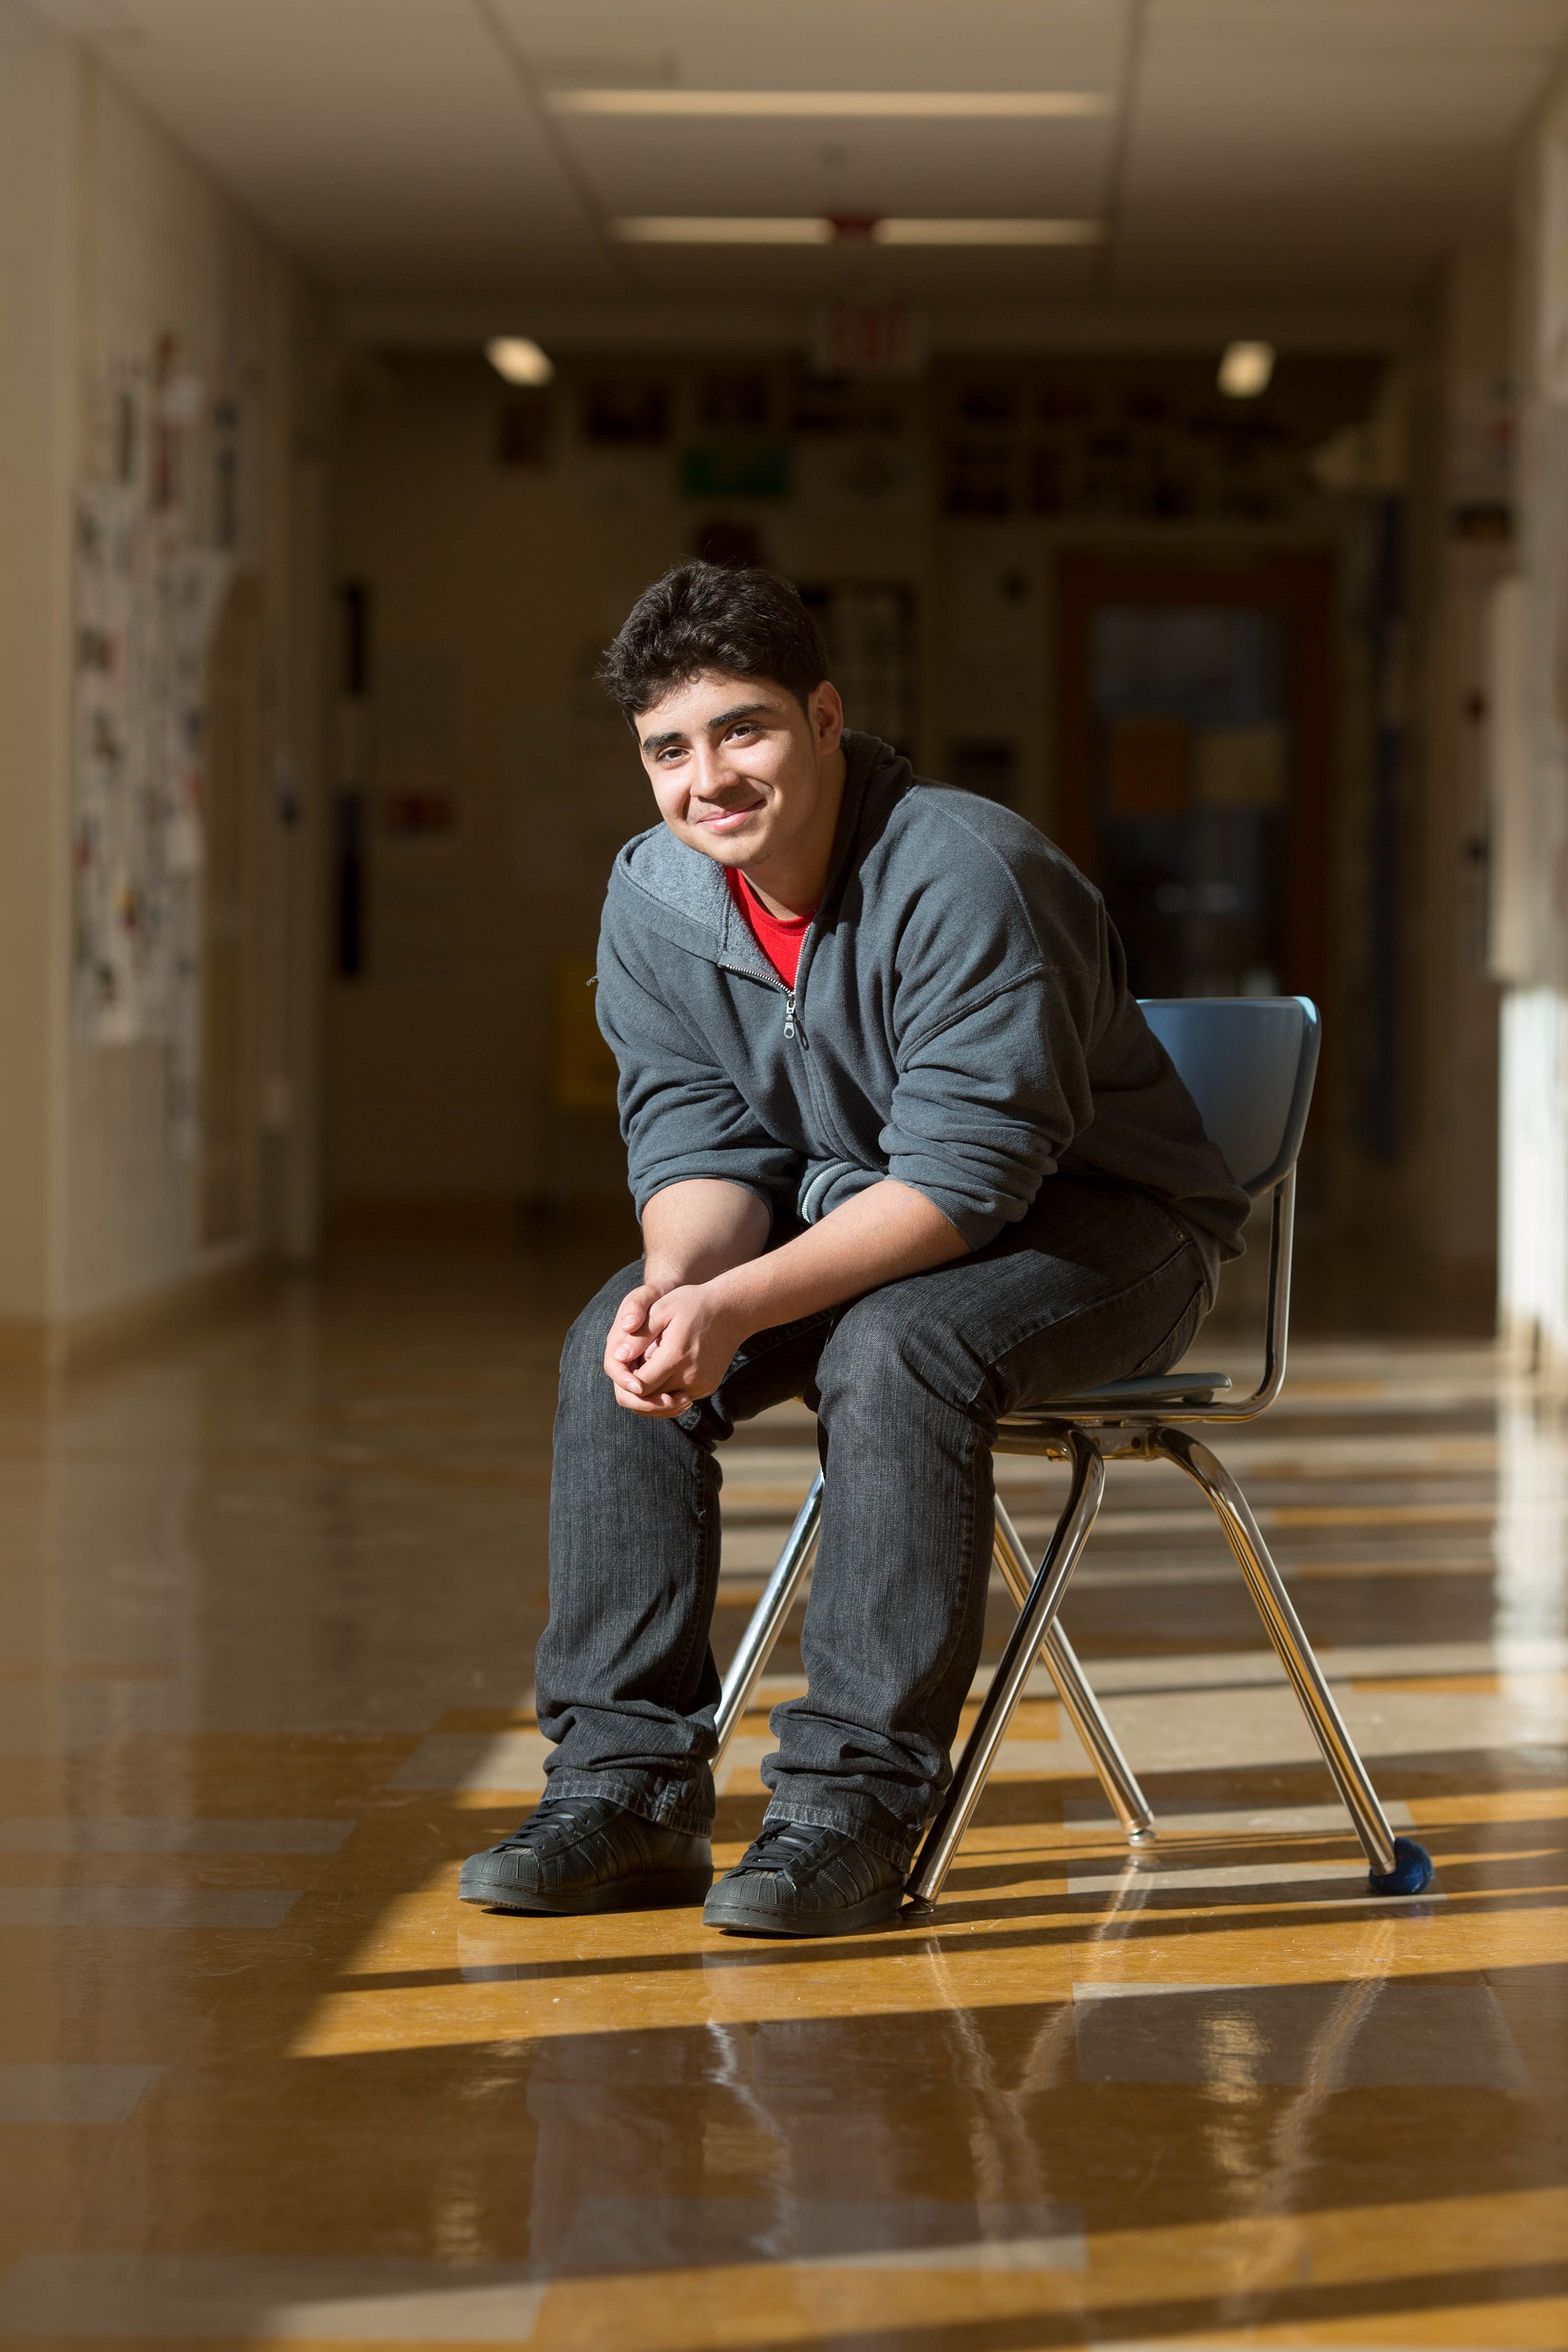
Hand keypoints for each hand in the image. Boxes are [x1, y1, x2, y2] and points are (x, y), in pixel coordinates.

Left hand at [604, 1279, 748, 1416]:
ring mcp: (701, 1385)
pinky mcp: (707, 1388)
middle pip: (650, 1399)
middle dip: (635, 1387)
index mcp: (676, 1356)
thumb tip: (618, 1357)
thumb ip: (639, 1335)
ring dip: (651, 1391)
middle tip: (634, 1365)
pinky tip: (665, 1370)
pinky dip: (667, 1390)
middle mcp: (690, 1377)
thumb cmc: (693, 1304)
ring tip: (648, 1367)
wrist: (732, 1310)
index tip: (626, 1364)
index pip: (639, 1387)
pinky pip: (678, 1399)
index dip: (626, 1381)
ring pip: (663, 1403)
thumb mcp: (662, 1309)